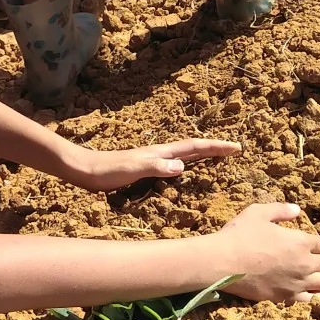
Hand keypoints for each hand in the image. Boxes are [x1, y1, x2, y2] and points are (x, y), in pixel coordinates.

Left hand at [66, 139, 239, 191]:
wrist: (83, 170)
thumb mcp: (132, 170)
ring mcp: (151, 161)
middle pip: (193, 148)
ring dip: (201, 155)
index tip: (236, 146)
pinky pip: (173, 166)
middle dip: (214, 148)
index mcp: (160, 153)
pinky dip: (186, 166)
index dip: (216, 147)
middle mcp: (158, 154)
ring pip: (183, 155)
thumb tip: (182, 167)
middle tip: (234, 150)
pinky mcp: (144, 169)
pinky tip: (183, 173)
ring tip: (216, 158)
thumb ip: (156, 167)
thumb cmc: (106, 171)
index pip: (194, 147)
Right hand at [208, 202, 319, 301]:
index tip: (309, 245)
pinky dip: (308, 294)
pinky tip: (299, 290)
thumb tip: (297, 210)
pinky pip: (308, 299)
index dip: (318, 244)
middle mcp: (304, 264)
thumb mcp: (258, 213)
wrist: (222, 263)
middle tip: (309, 261)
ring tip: (312, 278)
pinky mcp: (285, 297)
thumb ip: (280, 210)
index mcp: (300, 242)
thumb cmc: (239, 235)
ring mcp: (296, 283)